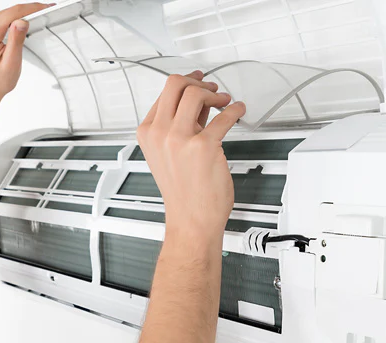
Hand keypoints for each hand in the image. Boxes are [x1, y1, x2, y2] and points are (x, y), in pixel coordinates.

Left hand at [0, 3, 51, 104]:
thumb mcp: (11, 63)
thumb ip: (17, 40)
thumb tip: (22, 21)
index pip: (13, 13)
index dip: (32, 8)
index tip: (45, 7)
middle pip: (8, 11)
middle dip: (27, 12)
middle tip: (44, 10)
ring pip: (3, 14)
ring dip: (17, 16)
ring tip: (33, 19)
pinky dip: (8, 20)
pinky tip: (17, 25)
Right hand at [136, 71, 245, 243]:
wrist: (191, 219)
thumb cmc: (183, 193)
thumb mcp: (169, 154)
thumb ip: (180, 126)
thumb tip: (198, 103)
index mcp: (148, 134)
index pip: (163, 94)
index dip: (185, 83)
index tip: (197, 81)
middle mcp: (160, 133)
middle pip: (176, 85)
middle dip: (198, 81)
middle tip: (212, 88)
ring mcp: (180, 139)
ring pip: (196, 93)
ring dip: (216, 93)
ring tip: (225, 101)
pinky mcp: (204, 146)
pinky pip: (224, 116)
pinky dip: (235, 110)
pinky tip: (238, 111)